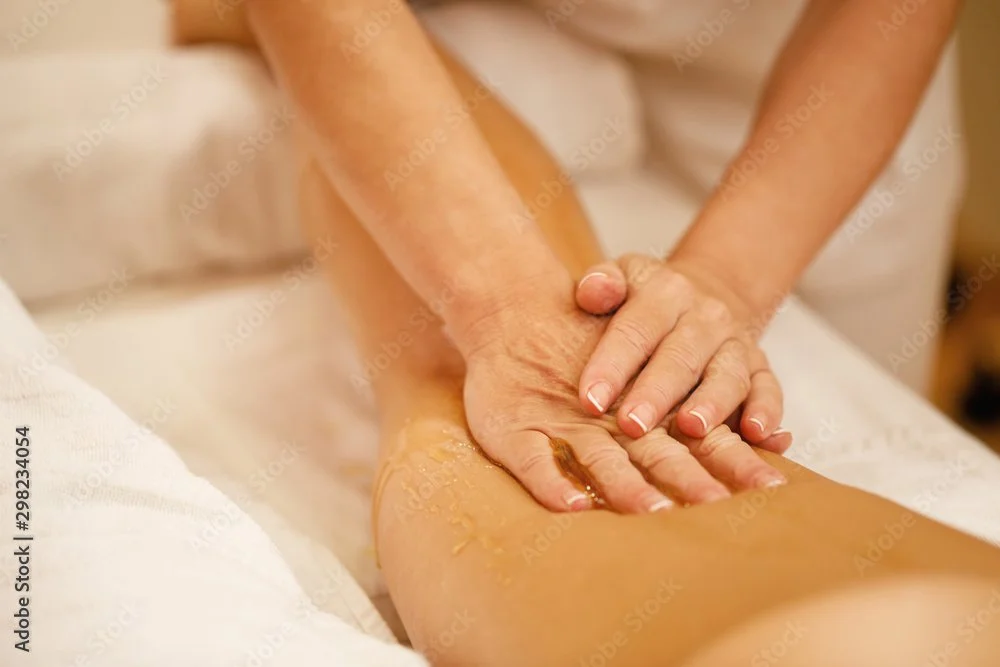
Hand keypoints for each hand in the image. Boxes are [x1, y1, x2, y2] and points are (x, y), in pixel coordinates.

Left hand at [574, 253, 791, 453]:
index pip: (636, 329)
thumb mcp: (623, 277)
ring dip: (711, 404)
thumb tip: (592, 292)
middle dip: (656, 393)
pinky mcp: (760, 368)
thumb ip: (601, 284)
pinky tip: (757, 435)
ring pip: (727, 374)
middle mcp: (706, 317)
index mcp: (666, 293)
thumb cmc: (647, 298)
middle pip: (680, 357)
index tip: (589, 400)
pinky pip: (769, 389)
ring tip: (692, 428)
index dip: (612, 365)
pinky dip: (767, 412)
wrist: (711, 289)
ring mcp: (736, 343)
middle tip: (632, 425)